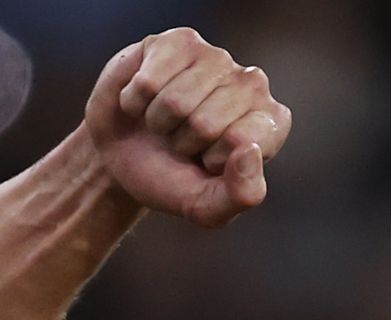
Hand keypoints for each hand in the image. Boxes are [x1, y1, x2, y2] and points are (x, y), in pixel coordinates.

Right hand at [83, 28, 292, 228]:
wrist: (120, 157)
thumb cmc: (171, 179)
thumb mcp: (205, 206)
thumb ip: (241, 195)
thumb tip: (249, 150)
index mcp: (270, 124)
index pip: (243, 140)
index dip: (213, 159)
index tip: (206, 161)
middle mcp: (252, 84)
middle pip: (206, 122)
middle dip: (183, 142)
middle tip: (180, 142)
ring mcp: (216, 58)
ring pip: (175, 101)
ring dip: (159, 122)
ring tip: (164, 123)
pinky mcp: (179, 41)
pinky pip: (148, 81)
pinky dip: (136, 102)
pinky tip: (145, 101)